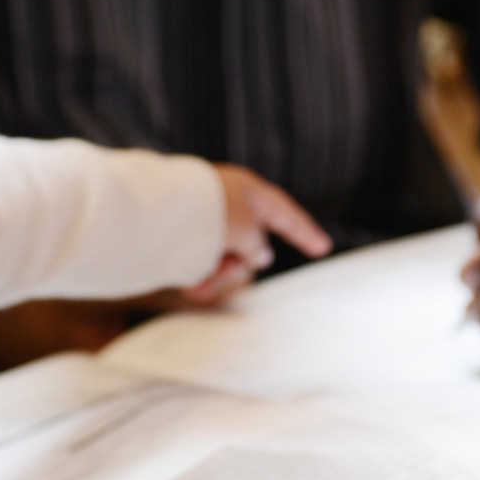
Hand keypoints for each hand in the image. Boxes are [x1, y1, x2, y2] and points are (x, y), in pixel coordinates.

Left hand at [180, 164, 333, 306]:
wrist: (158, 209)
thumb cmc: (207, 212)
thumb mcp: (244, 229)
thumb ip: (256, 244)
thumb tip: (260, 254)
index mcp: (248, 192)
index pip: (284, 214)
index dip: (304, 232)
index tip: (322, 248)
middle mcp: (228, 202)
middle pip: (249, 244)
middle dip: (237, 267)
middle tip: (222, 273)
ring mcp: (204, 216)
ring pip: (223, 256)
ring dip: (216, 275)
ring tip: (200, 285)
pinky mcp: (181, 231)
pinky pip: (200, 258)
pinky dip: (198, 274)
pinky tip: (191, 288)